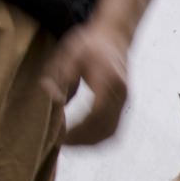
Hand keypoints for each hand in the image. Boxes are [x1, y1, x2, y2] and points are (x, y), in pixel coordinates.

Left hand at [40, 19, 131, 145]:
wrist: (114, 37)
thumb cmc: (89, 44)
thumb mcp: (70, 53)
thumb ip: (61, 75)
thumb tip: (55, 100)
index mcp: (108, 81)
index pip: (96, 114)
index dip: (78, 129)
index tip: (59, 134)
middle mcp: (121, 95)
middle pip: (104, 128)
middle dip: (81, 140)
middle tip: (59, 143)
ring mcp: (124, 102)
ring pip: (111, 133)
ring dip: (90, 143)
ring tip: (69, 144)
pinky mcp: (123, 106)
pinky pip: (114, 130)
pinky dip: (98, 139)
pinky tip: (82, 140)